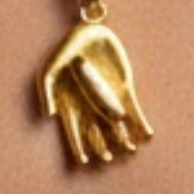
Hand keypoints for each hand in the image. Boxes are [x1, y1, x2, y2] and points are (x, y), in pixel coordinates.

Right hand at [39, 18, 153, 165]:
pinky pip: (134, 110)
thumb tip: (50, 116)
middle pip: (98, 134)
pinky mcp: (125, 89)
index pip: (75, 133)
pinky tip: (148, 135)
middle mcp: (91, 107)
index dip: (79, 148)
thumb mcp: (48, 68)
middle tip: (109, 156)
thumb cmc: (65, 51)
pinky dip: (141, 123)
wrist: (88, 32)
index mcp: (73, 105)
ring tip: (131, 149)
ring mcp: (109, 99)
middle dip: (104, 148)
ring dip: (125, 139)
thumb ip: (45, 91)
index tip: (85, 161)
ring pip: (118, 127)